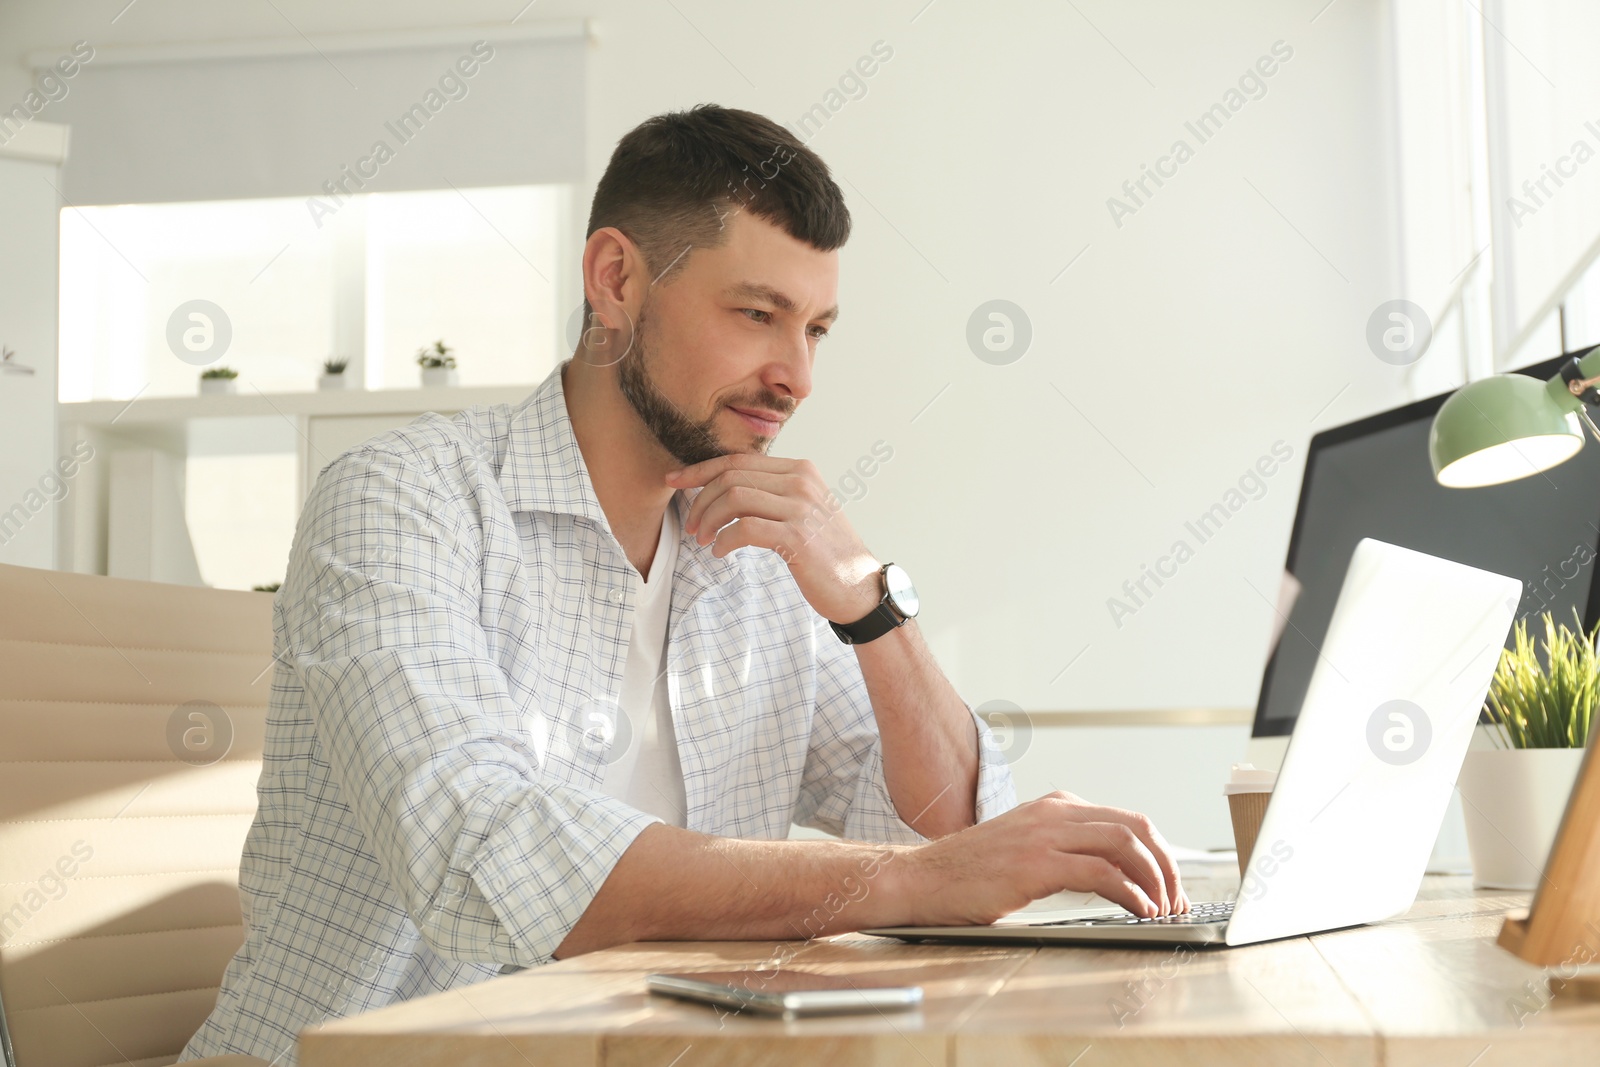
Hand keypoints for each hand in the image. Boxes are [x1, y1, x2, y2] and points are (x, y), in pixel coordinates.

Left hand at [666, 454, 881, 623]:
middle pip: (731, 476)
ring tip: (704, 539)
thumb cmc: (826, 553)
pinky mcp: (797, 536)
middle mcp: (802, 482)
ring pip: (734, 498)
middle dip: (700, 499)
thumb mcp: (804, 511)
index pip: (738, 460)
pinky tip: (721, 552)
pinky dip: (724, 540)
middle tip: (691, 526)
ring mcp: (801, 507)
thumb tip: (726, 489)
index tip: (674, 480)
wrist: (860, 588)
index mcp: (800, 470)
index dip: (700, 469)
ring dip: (708, 519)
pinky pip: (744, 528)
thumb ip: (773, 494)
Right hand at [891, 790, 1189, 924]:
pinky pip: (1102, 874)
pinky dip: (1131, 893)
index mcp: (1055, 807)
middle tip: (1176, 897)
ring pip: (1125, 844)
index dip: (1157, 853)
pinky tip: (1139, 910)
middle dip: (1166, 863)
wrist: (922, 879)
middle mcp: (1054, 813)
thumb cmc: (967, 872)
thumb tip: (1109, 872)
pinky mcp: (1036, 865)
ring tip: (1163, 908)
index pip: (1126, 819)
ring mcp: (1045, 835)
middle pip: (1135, 827)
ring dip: (1155, 880)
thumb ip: (1063, 849)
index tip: (1168, 883)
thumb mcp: (1024, 846)